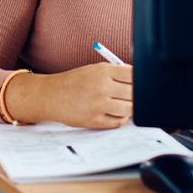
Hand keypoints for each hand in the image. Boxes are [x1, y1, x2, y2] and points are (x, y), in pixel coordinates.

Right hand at [6, 62, 131, 128]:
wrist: (52, 95)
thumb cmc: (75, 81)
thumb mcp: (94, 69)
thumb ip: (115, 73)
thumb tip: (139, 80)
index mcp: (103, 71)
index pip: (133, 75)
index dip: (140, 80)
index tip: (140, 83)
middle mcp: (102, 87)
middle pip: (134, 93)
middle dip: (136, 95)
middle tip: (132, 96)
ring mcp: (99, 105)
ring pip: (129, 109)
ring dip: (130, 108)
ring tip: (124, 105)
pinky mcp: (95, 120)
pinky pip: (118, 122)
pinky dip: (121, 119)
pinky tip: (115, 113)